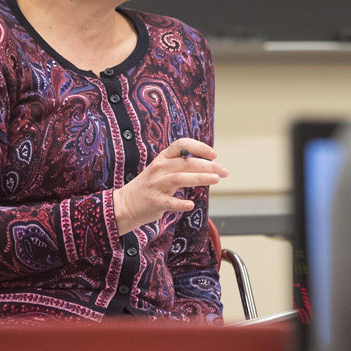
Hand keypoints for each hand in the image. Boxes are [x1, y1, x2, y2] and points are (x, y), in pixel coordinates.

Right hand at [112, 138, 227, 234]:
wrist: (126, 204)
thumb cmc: (151, 185)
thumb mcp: (163, 169)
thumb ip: (182, 165)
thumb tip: (210, 164)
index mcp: (163, 158)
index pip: (181, 144)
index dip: (198, 147)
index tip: (214, 154)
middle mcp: (159, 168)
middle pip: (185, 163)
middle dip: (208, 166)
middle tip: (224, 171)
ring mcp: (156, 184)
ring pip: (179, 178)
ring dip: (199, 178)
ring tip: (216, 180)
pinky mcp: (154, 201)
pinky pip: (169, 202)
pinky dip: (181, 204)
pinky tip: (191, 205)